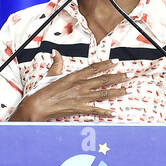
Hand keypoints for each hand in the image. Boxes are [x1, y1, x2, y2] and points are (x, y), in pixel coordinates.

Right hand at [11, 52, 127, 121]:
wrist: (37, 106)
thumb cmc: (42, 91)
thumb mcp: (50, 75)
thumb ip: (56, 64)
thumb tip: (55, 52)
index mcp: (74, 76)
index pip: (94, 68)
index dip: (106, 64)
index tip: (116, 62)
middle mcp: (80, 85)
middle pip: (103, 79)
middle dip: (118, 77)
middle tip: (129, 76)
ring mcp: (81, 97)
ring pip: (104, 93)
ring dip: (117, 91)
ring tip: (128, 90)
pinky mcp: (80, 109)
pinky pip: (96, 110)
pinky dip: (106, 112)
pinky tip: (114, 113)